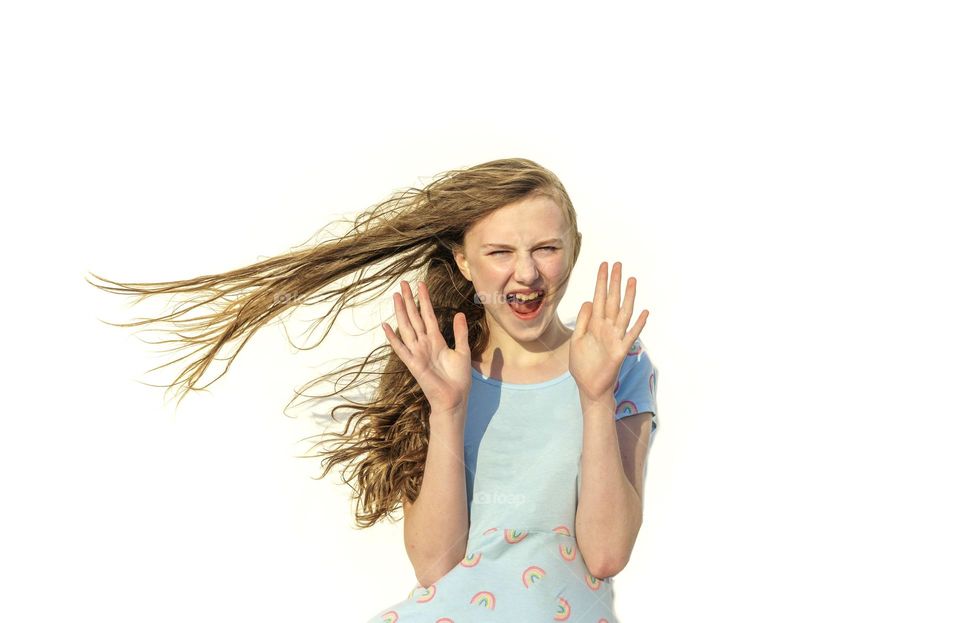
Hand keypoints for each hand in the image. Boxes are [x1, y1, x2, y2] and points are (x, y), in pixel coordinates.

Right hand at [381, 280, 471, 415]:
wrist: (454, 398)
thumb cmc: (459, 378)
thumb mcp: (462, 351)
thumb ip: (460, 333)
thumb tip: (459, 313)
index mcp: (436, 340)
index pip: (428, 315)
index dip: (424, 300)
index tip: (420, 285)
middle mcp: (424, 343)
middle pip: (414, 317)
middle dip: (409, 300)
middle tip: (403, 283)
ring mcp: (417, 352)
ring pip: (407, 327)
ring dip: (400, 312)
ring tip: (395, 296)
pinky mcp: (413, 364)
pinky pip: (401, 349)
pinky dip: (393, 338)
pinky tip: (386, 326)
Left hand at [570, 261, 648, 403]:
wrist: (589, 388)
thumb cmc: (583, 365)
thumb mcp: (576, 340)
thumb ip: (582, 321)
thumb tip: (588, 301)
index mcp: (595, 325)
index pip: (599, 298)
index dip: (601, 282)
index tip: (603, 265)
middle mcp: (607, 328)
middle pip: (612, 301)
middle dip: (614, 283)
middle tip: (618, 264)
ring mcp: (615, 338)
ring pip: (623, 314)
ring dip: (628, 297)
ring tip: (632, 280)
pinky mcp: (620, 352)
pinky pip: (630, 336)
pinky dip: (638, 325)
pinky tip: (644, 312)